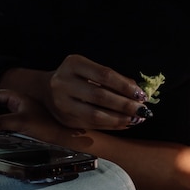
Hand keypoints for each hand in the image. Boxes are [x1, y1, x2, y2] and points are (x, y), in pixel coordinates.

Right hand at [0, 89, 71, 145]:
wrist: (61, 135)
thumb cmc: (46, 125)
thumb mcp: (21, 122)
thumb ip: (2, 121)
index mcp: (19, 98)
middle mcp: (19, 104)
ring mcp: (22, 114)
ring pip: (3, 114)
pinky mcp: (24, 123)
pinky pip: (9, 122)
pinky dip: (2, 126)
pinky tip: (1, 132)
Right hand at [1, 54, 151, 130]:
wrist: (46, 89)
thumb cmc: (77, 77)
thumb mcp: (90, 69)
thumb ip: (112, 79)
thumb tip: (138, 92)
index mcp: (73, 64)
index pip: (104, 75)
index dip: (125, 86)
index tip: (141, 94)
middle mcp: (63, 82)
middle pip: (100, 96)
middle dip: (125, 105)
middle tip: (143, 110)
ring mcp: (62, 103)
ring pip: (96, 115)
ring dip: (120, 119)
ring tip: (137, 119)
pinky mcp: (65, 119)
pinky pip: (93, 125)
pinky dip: (112, 125)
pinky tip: (125, 124)